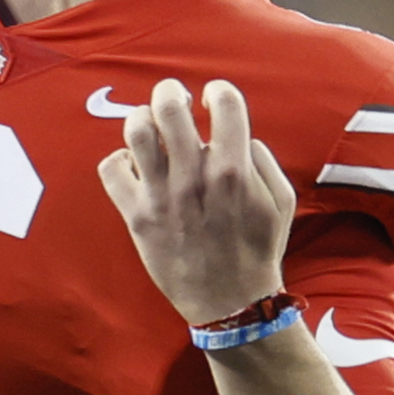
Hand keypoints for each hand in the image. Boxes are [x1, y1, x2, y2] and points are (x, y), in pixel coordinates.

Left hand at [96, 78, 297, 324]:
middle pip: (169, 107)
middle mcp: (194, 178)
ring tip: (150, 125)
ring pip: (135, 131)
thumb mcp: (282, 201)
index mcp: (233, 170)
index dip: (218, 91)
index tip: (214, 98)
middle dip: (170, 92)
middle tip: (174, 97)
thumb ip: (261, 159)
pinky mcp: (137, 216)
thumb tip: (237, 134)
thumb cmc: (258, 250)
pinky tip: (135, 166)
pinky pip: (111, 169)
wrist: (230, 303)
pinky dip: (119, 160)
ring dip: (142, 118)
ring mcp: (161, 196)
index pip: (224, 102)